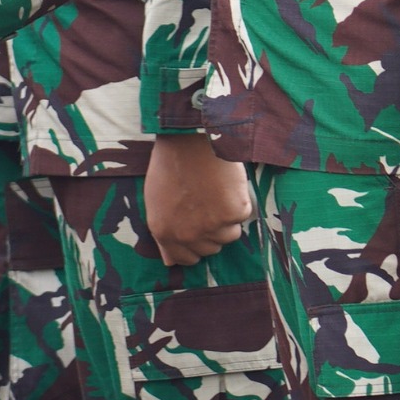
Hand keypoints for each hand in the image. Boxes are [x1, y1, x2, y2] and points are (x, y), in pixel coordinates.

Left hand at [143, 132, 251, 265]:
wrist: (190, 138)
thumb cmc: (171, 163)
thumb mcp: (156, 201)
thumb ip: (165, 231)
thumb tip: (170, 260)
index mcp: (165, 233)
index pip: (186, 259)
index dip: (196, 245)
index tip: (201, 232)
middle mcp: (187, 235)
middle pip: (211, 248)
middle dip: (212, 230)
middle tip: (208, 202)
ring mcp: (211, 226)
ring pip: (230, 235)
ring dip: (228, 216)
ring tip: (217, 191)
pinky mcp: (233, 213)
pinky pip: (243, 214)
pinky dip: (240, 200)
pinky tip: (226, 182)